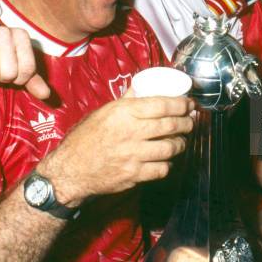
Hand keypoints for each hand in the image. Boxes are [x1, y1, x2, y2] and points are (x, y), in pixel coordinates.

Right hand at [0, 19, 50, 98]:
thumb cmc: (1, 53)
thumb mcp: (20, 62)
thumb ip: (33, 80)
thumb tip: (46, 95)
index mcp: (21, 36)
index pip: (27, 69)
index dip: (20, 78)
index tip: (14, 72)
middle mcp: (5, 33)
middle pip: (9, 73)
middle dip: (3, 77)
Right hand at [39, 90, 195, 204]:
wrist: (70, 170)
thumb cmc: (85, 138)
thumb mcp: (103, 112)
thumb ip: (126, 100)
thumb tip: (142, 87)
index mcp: (123, 112)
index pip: (162, 105)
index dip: (181, 104)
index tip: (189, 104)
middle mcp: (130, 132)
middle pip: (171, 126)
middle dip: (187, 123)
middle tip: (190, 121)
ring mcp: (133, 155)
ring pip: (170, 148)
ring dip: (181, 144)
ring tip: (182, 140)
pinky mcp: (134, 175)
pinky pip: (162, 169)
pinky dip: (168, 164)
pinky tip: (167, 160)